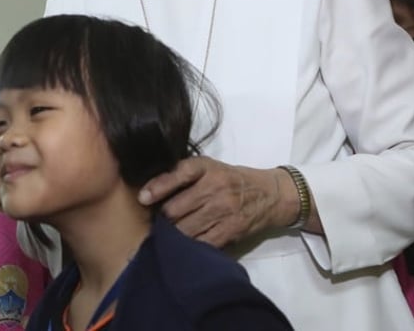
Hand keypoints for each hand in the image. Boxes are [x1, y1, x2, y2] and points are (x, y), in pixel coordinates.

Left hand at [138, 157, 297, 247]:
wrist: (270, 194)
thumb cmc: (230, 179)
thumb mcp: (208, 167)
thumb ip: (181, 174)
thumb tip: (148, 191)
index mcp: (205, 167)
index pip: (178, 174)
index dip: (157, 187)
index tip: (142, 198)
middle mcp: (214, 187)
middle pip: (175, 209)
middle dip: (162, 217)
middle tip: (155, 222)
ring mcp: (224, 210)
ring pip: (186, 228)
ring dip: (173, 234)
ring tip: (167, 235)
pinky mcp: (231, 230)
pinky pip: (202, 242)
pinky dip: (190, 245)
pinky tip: (184, 245)